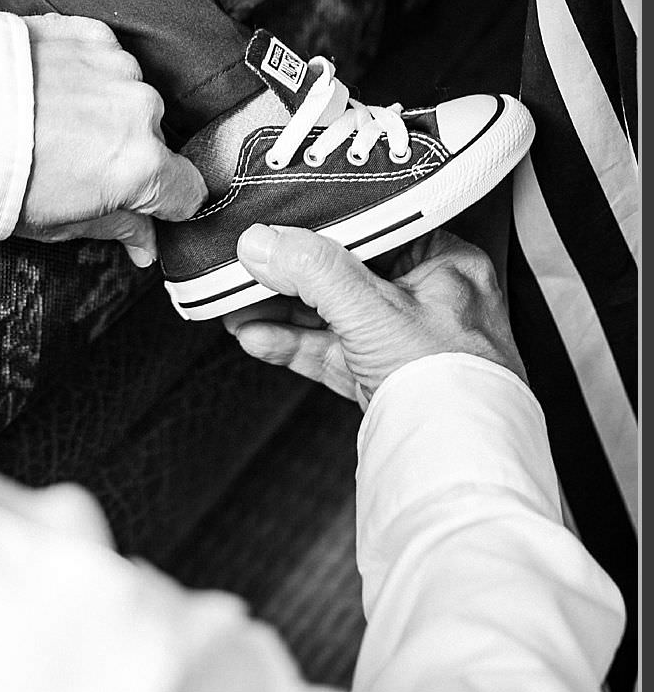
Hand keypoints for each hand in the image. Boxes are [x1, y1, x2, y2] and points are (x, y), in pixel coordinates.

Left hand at [14, 14, 206, 264]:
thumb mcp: (58, 222)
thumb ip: (116, 228)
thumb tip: (145, 245)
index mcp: (140, 165)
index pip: (188, 191)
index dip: (166, 202)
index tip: (145, 204)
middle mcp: (139, 111)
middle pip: (154, 139)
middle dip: (125, 152)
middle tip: (74, 161)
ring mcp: (116, 68)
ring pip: (128, 96)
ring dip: (104, 109)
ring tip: (53, 123)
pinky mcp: (90, 34)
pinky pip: (104, 58)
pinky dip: (84, 73)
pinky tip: (49, 91)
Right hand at [221, 226, 523, 405]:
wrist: (455, 461)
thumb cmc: (448, 381)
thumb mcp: (374, 310)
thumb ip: (314, 271)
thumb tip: (263, 241)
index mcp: (446, 265)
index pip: (374, 231)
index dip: (321, 229)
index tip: (274, 230)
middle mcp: (428, 300)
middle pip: (344, 275)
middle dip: (288, 278)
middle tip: (245, 271)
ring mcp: (402, 343)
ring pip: (330, 317)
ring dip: (280, 313)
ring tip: (235, 307)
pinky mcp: (381, 378)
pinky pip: (329, 352)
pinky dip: (291, 344)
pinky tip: (255, 336)